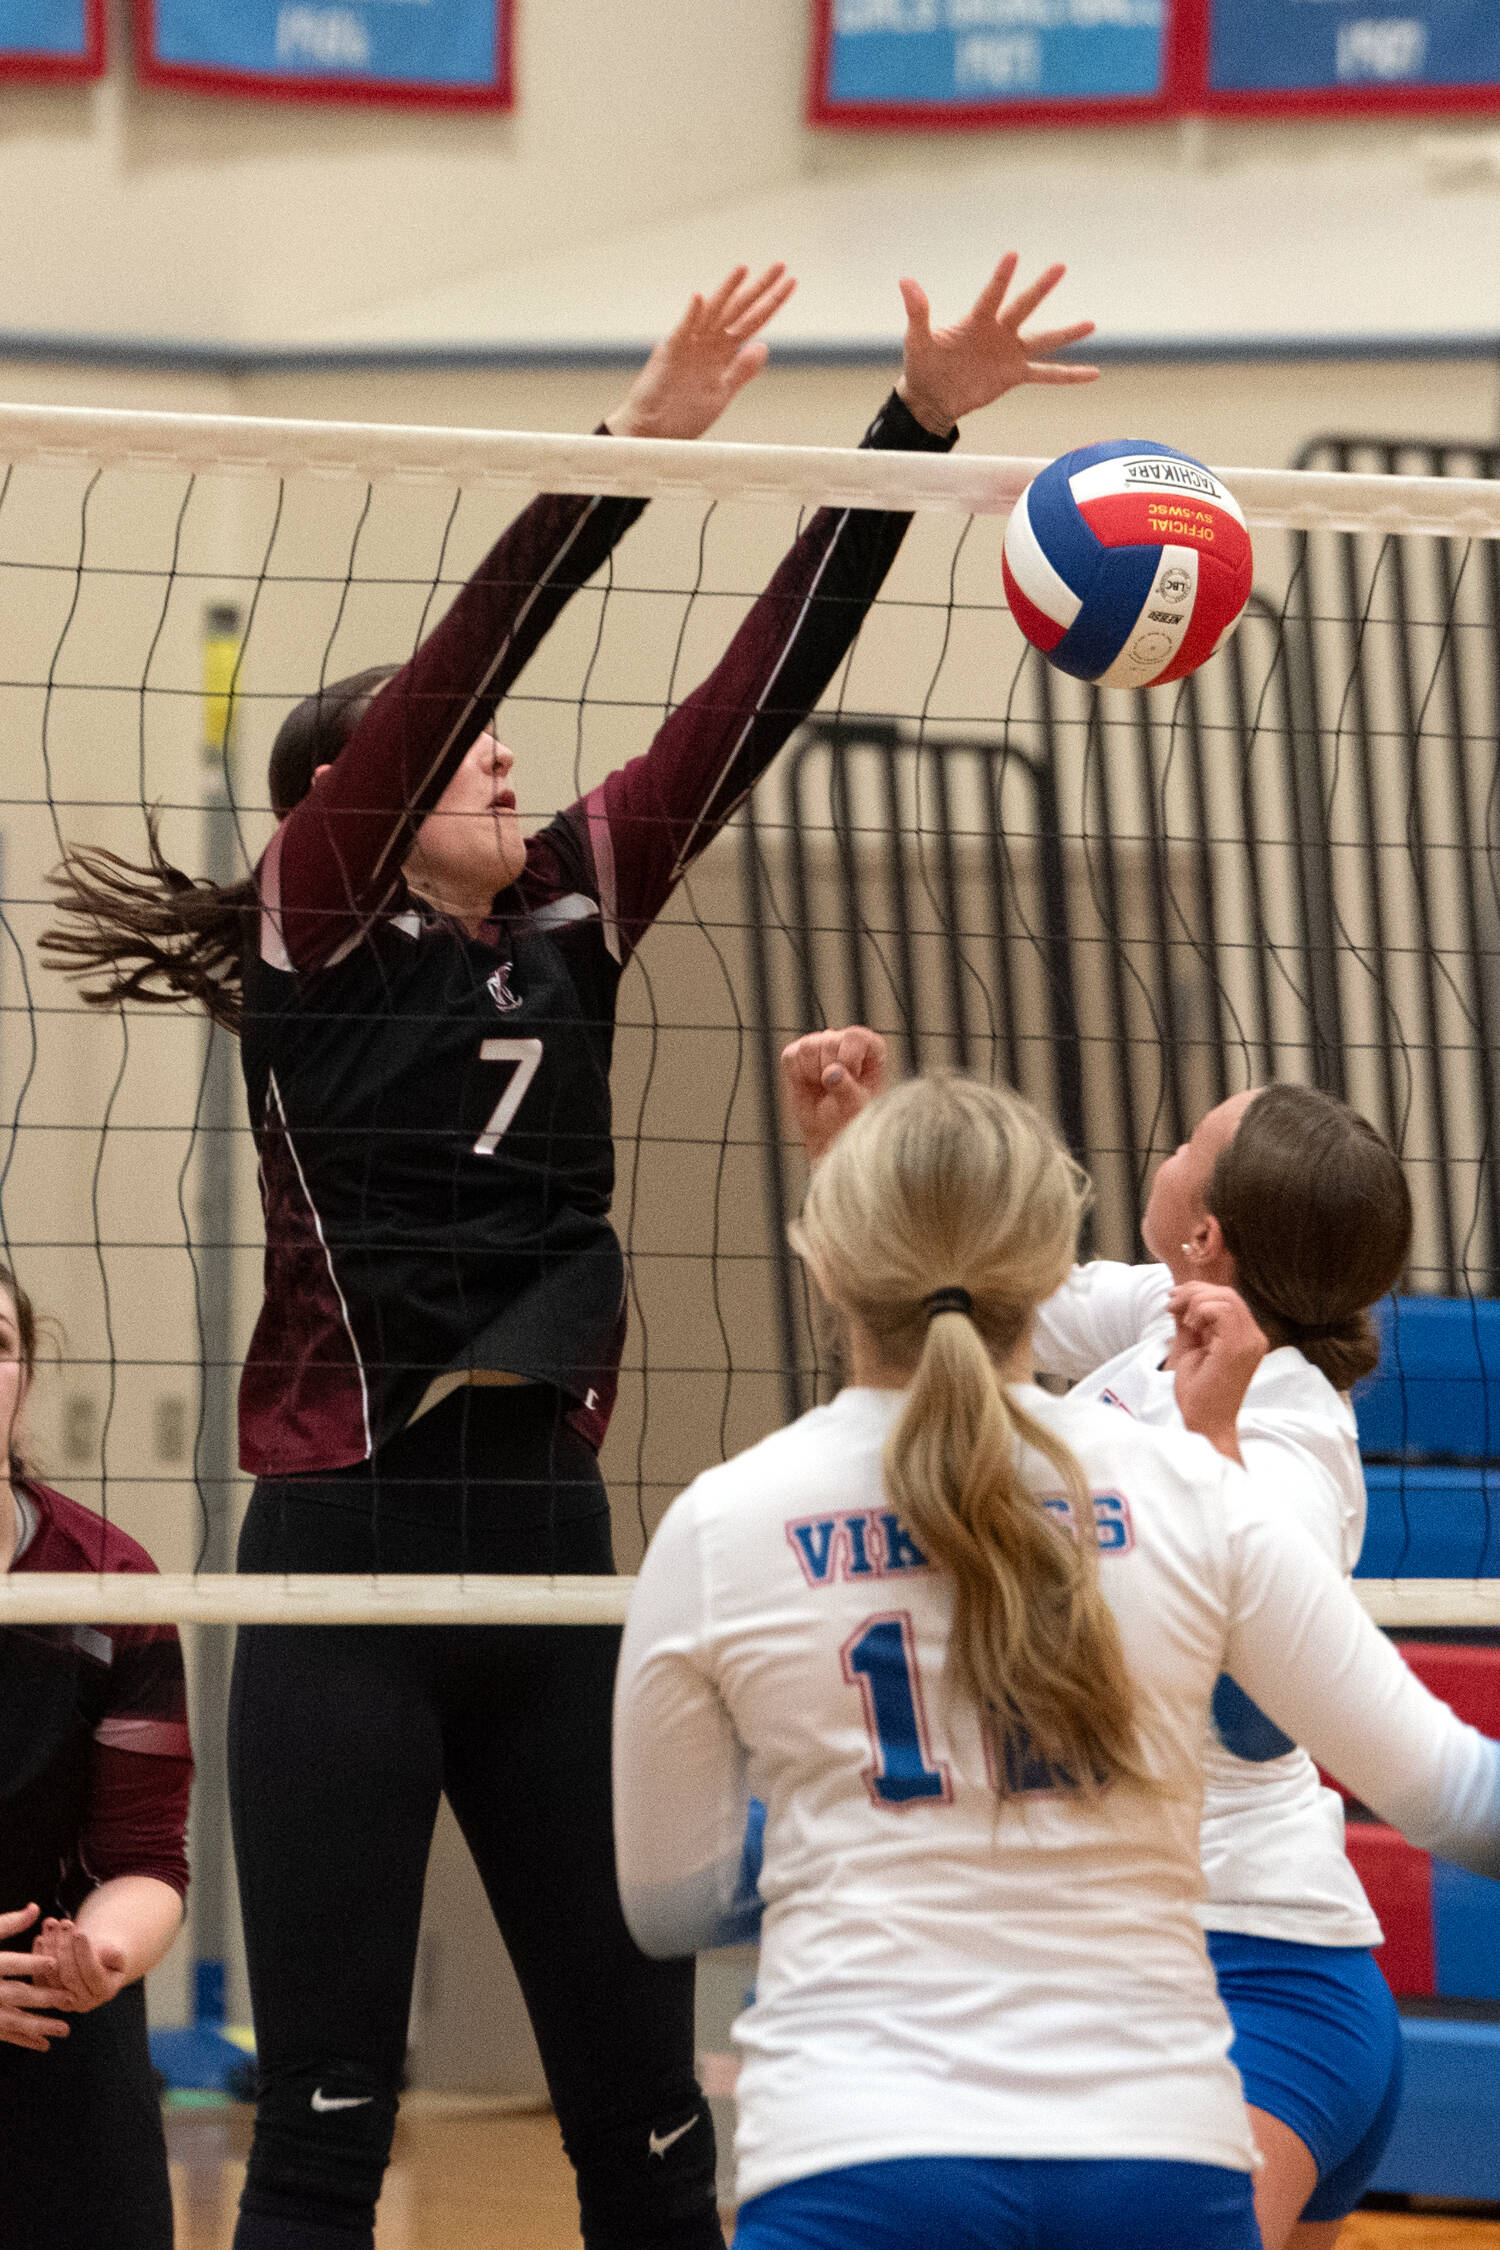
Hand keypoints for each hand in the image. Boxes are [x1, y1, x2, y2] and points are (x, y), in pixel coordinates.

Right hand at [0, 1904, 71, 2051]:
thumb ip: (8, 1924)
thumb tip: (35, 1908)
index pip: (10, 1964)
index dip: (30, 1963)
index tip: (54, 1963)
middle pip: (16, 1995)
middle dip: (43, 1998)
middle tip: (70, 2000)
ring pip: (13, 2021)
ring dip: (39, 2027)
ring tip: (64, 2030)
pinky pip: (5, 2034)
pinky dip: (23, 2040)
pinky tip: (44, 2044)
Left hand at [28, 1918, 128, 2015]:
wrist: (96, 1961)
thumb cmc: (108, 1952)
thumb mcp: (115, 1950)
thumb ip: (110, 1952)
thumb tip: (96, 1950)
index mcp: (105, 1991)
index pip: (92, 1973)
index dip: (85, 1953)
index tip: (80, 1932)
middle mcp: (83, 2002)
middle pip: (70, 1975)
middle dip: (66, 1946)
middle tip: (65, 1923)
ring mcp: (62, 2001)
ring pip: (52, 1975)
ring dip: (50, 1946)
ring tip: (52, 1923)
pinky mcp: (46, 1994)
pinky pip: (39, 1977)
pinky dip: (38, 1955)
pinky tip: (41, 1936)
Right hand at [605, 264, 796, 440]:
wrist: (654, 432)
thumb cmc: (683, 413)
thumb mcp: (721, 393)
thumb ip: (741, 370)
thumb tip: (765, 346)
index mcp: (722, 352)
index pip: (753, 322)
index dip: (772, 303)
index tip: (791, 283)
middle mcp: (709, 343)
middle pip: (738, 310)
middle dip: (759, 288)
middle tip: (780, 265)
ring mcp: (690, 345)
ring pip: (712, 314)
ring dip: (726, 292)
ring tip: (743, 270)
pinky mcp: (670, 355)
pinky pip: (682, 332)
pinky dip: (691, 316)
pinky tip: (700, 298)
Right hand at [780, 1027, 885, 1162]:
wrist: (830, 1132)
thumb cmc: (851, 1117)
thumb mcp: (855, 1107)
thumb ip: (846, 1088)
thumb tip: (831, 1072)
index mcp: (871, 1049)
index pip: (856, 1037)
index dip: (848, 1058)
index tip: (851, 1078)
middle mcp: (846, 1042)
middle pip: (829, 1042)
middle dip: (828, 1071)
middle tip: (834, 1090)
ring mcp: (821, 1044)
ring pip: (808, 1047)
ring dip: (812, 1073)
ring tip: (822, 1087)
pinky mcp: (799, 1053)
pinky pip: (790, 1055)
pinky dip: (796, 1074)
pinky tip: (808, 1084)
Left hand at [896, 254, 1098, 435]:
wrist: (931, 398)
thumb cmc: (922, 366)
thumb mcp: (917, 341)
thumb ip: (918, 312)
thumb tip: (906, 282)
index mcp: (976, 321)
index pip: (992, 295)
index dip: (1001, 277)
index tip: (1013, 255)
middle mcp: (998, 332)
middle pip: (1024, 307)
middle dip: (1041, 288)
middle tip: (1060, 266)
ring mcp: (1009, 353)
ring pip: (1043, 340)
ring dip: (1066, 334)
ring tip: (1091, 324)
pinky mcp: (1014, 375)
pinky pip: (1046, 375)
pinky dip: (1068, 376)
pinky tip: (1092, 373)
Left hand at [1169, 1283, 1267, 1463]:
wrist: (1204, 1423)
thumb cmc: (1198, 1393)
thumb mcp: (1192, 1349)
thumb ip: (1192, 1323)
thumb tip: (1183, 1297)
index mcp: (1246, 1339)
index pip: (1228, 1300)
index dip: (1198, 1293)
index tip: (1172, 1300)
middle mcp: (1254, 1338)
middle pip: (1227, 1295)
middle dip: (1193, 1292)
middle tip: (1170, 1304)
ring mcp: (1250, 1342)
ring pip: (1226, 1298)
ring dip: (1195, 1301)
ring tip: (1179, 1317)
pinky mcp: (1238, 1347)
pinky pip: (1222, 1310)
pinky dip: (1200, 1309)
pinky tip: (1189, 1325)